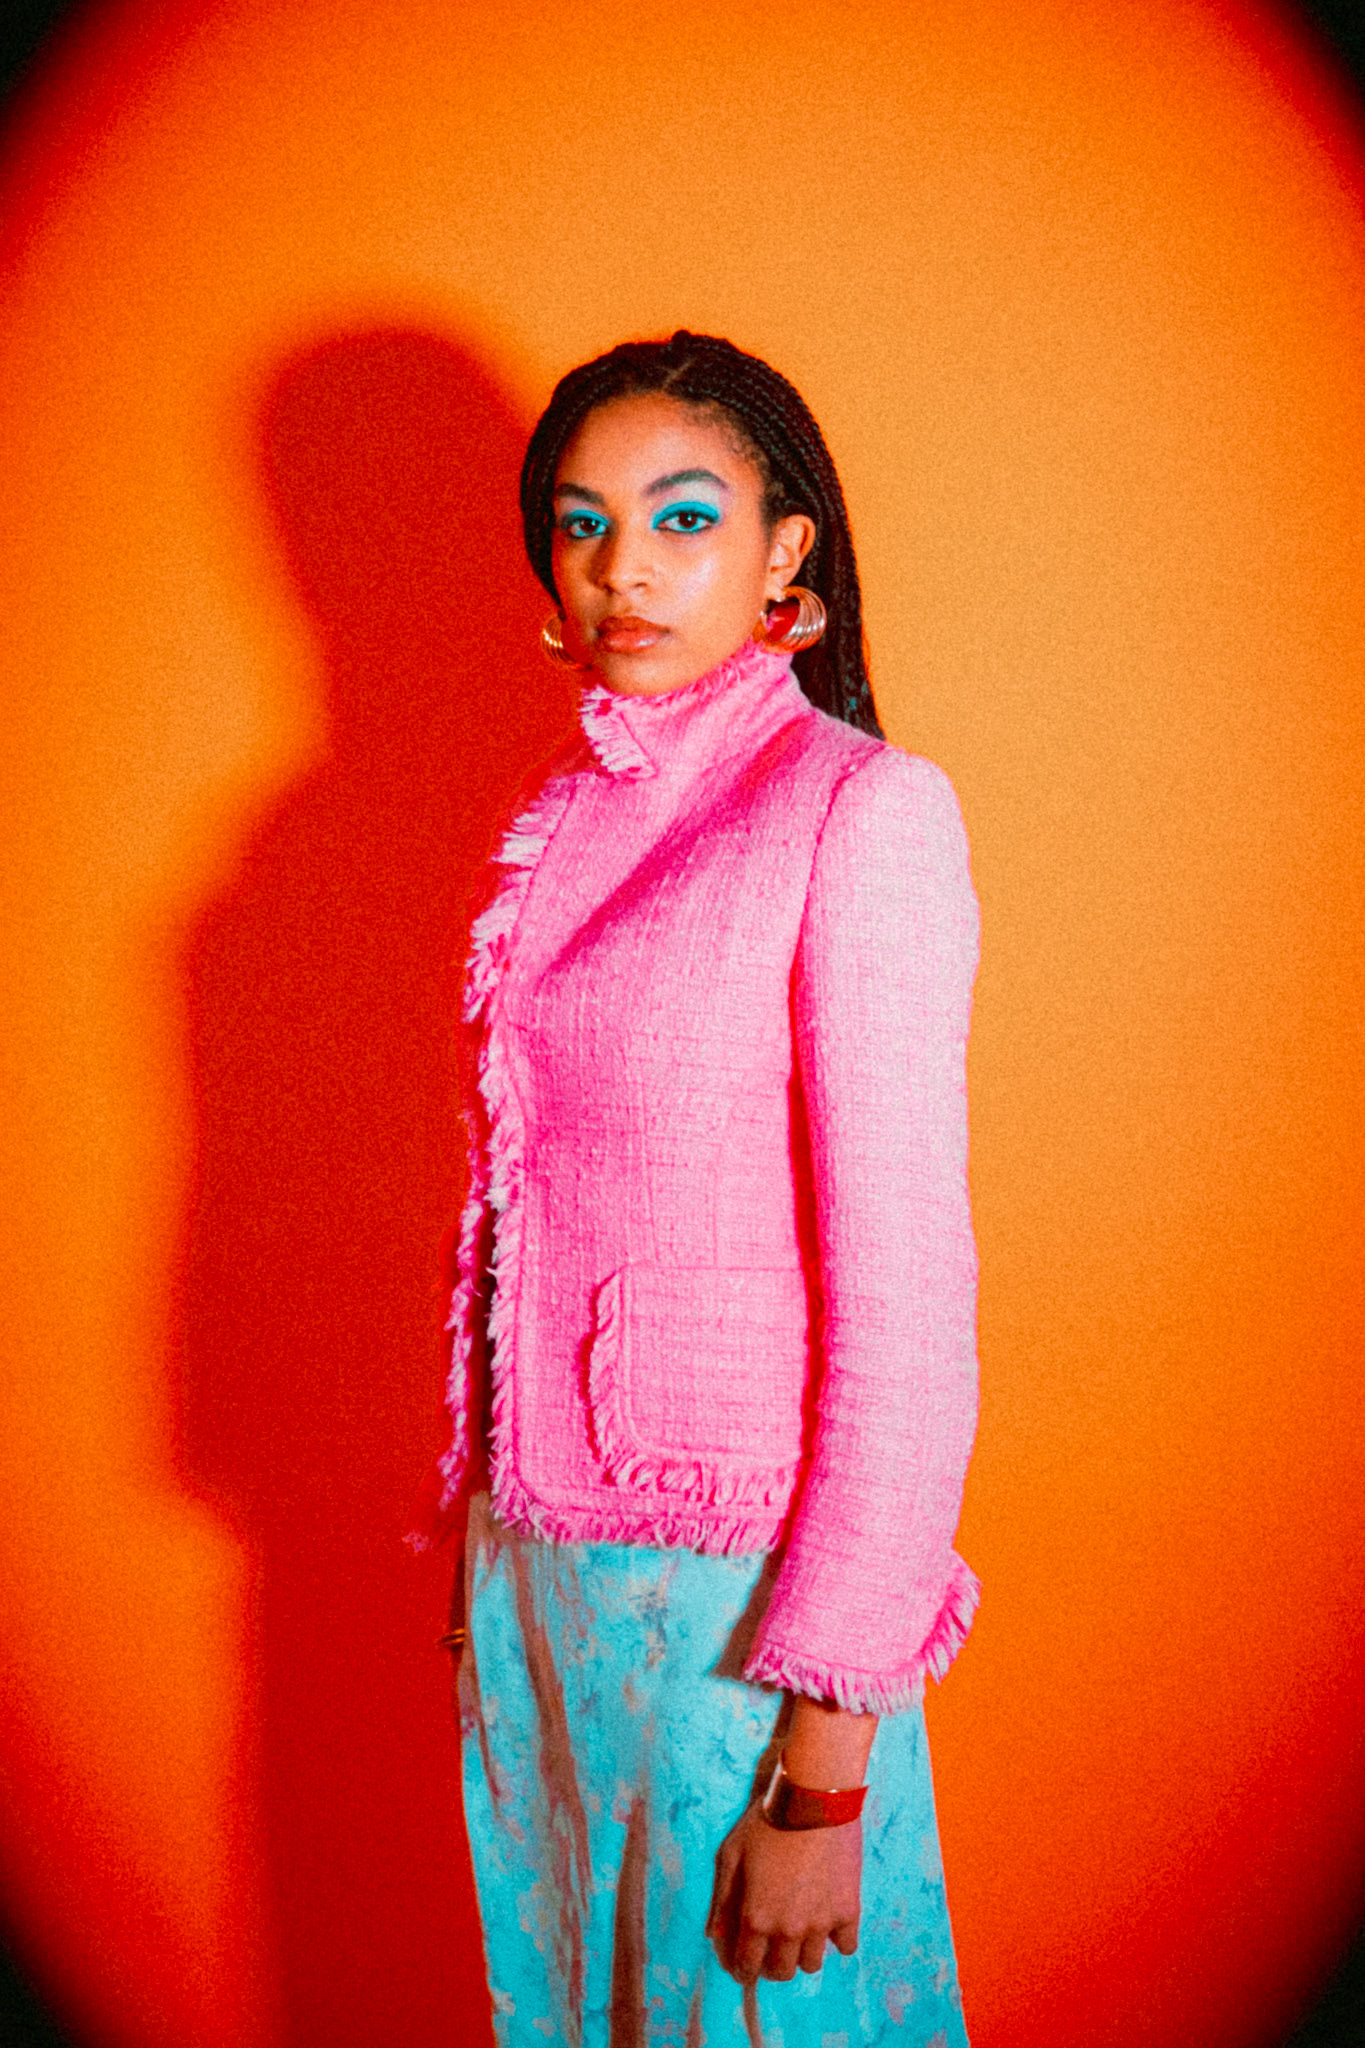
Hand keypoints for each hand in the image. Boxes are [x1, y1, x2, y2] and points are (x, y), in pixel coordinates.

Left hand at [706, 1798, 861, 1984]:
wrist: (814, 1797)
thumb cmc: (767, 1821)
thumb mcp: (731, 1854)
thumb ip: (721, 1899)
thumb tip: (712, 1934)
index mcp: (756, 1917)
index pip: (747, 1967)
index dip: (742, 1969)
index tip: (744, 1963)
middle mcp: (788, 1930)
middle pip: (782, 1973)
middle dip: (772, 1964)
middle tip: (772, 1946)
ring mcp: (821, 1923)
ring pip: (812, 1964)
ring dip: (802, 1953)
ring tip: (800, 1932)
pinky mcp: (849, 1910)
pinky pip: (846, 1947)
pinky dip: (837, 1940)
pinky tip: (828, 1921)